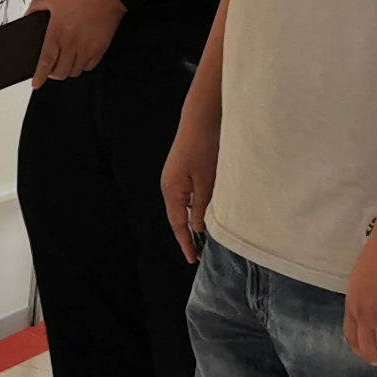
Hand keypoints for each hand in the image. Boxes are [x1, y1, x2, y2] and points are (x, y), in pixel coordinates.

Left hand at [32, 0, 123, 83]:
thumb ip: (36, 7)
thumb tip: (28, 17)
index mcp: (57, 32)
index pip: (46, 61)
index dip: (40, 75)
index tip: (36, 84)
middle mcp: (72, 44)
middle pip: (60, 72)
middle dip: (53, 73)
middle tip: (51, 68)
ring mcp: (87, 48)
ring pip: (74, 72)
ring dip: (67, 70)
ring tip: (64, 62)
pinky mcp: (100, 48)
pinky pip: (89, 66)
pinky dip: (82, 66)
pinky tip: (79, 58)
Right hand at [160, 99, 220, 262]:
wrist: (201, 118)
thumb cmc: (203, 146)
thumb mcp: (207, 181)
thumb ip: (202, 206)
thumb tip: (197, 227)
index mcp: (172, 190)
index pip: (178, 224)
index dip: (185, 242)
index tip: (192, 258)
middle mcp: (170, 186)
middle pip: (178, 217)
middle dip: (188, 235)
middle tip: (199, 253)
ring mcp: (175, 178)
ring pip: (183, 207)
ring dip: (192, 222)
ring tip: (205, 237)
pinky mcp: (183, 172)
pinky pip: (188, 196)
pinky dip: (195, 208)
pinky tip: (205, 213)